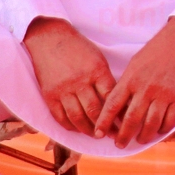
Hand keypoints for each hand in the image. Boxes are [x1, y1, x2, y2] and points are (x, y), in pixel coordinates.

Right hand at [25, 18, 116, 136]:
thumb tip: (119, 102)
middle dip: (105, 127)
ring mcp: (63, 90)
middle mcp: (80, 82)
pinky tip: (78, 129)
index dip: (119, 114)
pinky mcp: (49, 95)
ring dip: (88, 130)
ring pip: (77, 118)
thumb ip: (106, 80)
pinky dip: (70, 126)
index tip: (125, 124)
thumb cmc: (79, 48)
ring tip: (96, 135)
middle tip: (113, 136)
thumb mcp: (99, 59)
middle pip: (95, 111)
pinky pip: (60, 117)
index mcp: (97, 71)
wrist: (49, 39)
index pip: (111, 98)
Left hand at [94, 17, 174, 146]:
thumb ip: (126, 85)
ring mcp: (164, 93)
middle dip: (123, 136)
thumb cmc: (155, 51)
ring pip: (151, 124)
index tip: (98, 134)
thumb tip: (119, 108)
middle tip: (120, 144)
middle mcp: (146, 88)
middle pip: (131, 119)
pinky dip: (164, 128)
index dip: (103, 122)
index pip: (112, 106)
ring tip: (140, 140)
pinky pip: (170, 120)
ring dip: (144, 136)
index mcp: (131, 79)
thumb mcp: (134, 65)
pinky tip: (159, 130)